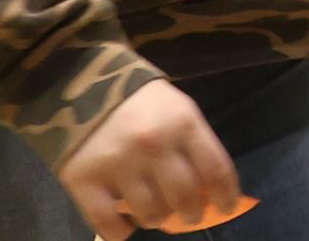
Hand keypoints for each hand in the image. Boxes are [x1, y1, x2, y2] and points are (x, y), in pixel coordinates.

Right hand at [55, 81, 248, 236]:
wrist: (82, 84)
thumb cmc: (140, 100)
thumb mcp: (178, 109)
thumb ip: (194, 144)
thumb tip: (210, 188)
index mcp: (183, 124)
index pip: (216, 170)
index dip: (226, 196)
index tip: (226, 208)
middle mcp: (154, 146)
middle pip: (184, 197)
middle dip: (192, 214)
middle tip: (189, 216)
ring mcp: (118, 165)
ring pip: (151, 214)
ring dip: (158, 219)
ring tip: (155, 212)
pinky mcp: (83, 181)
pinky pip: (108, 223)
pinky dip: (121, 232)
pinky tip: (125, 224)